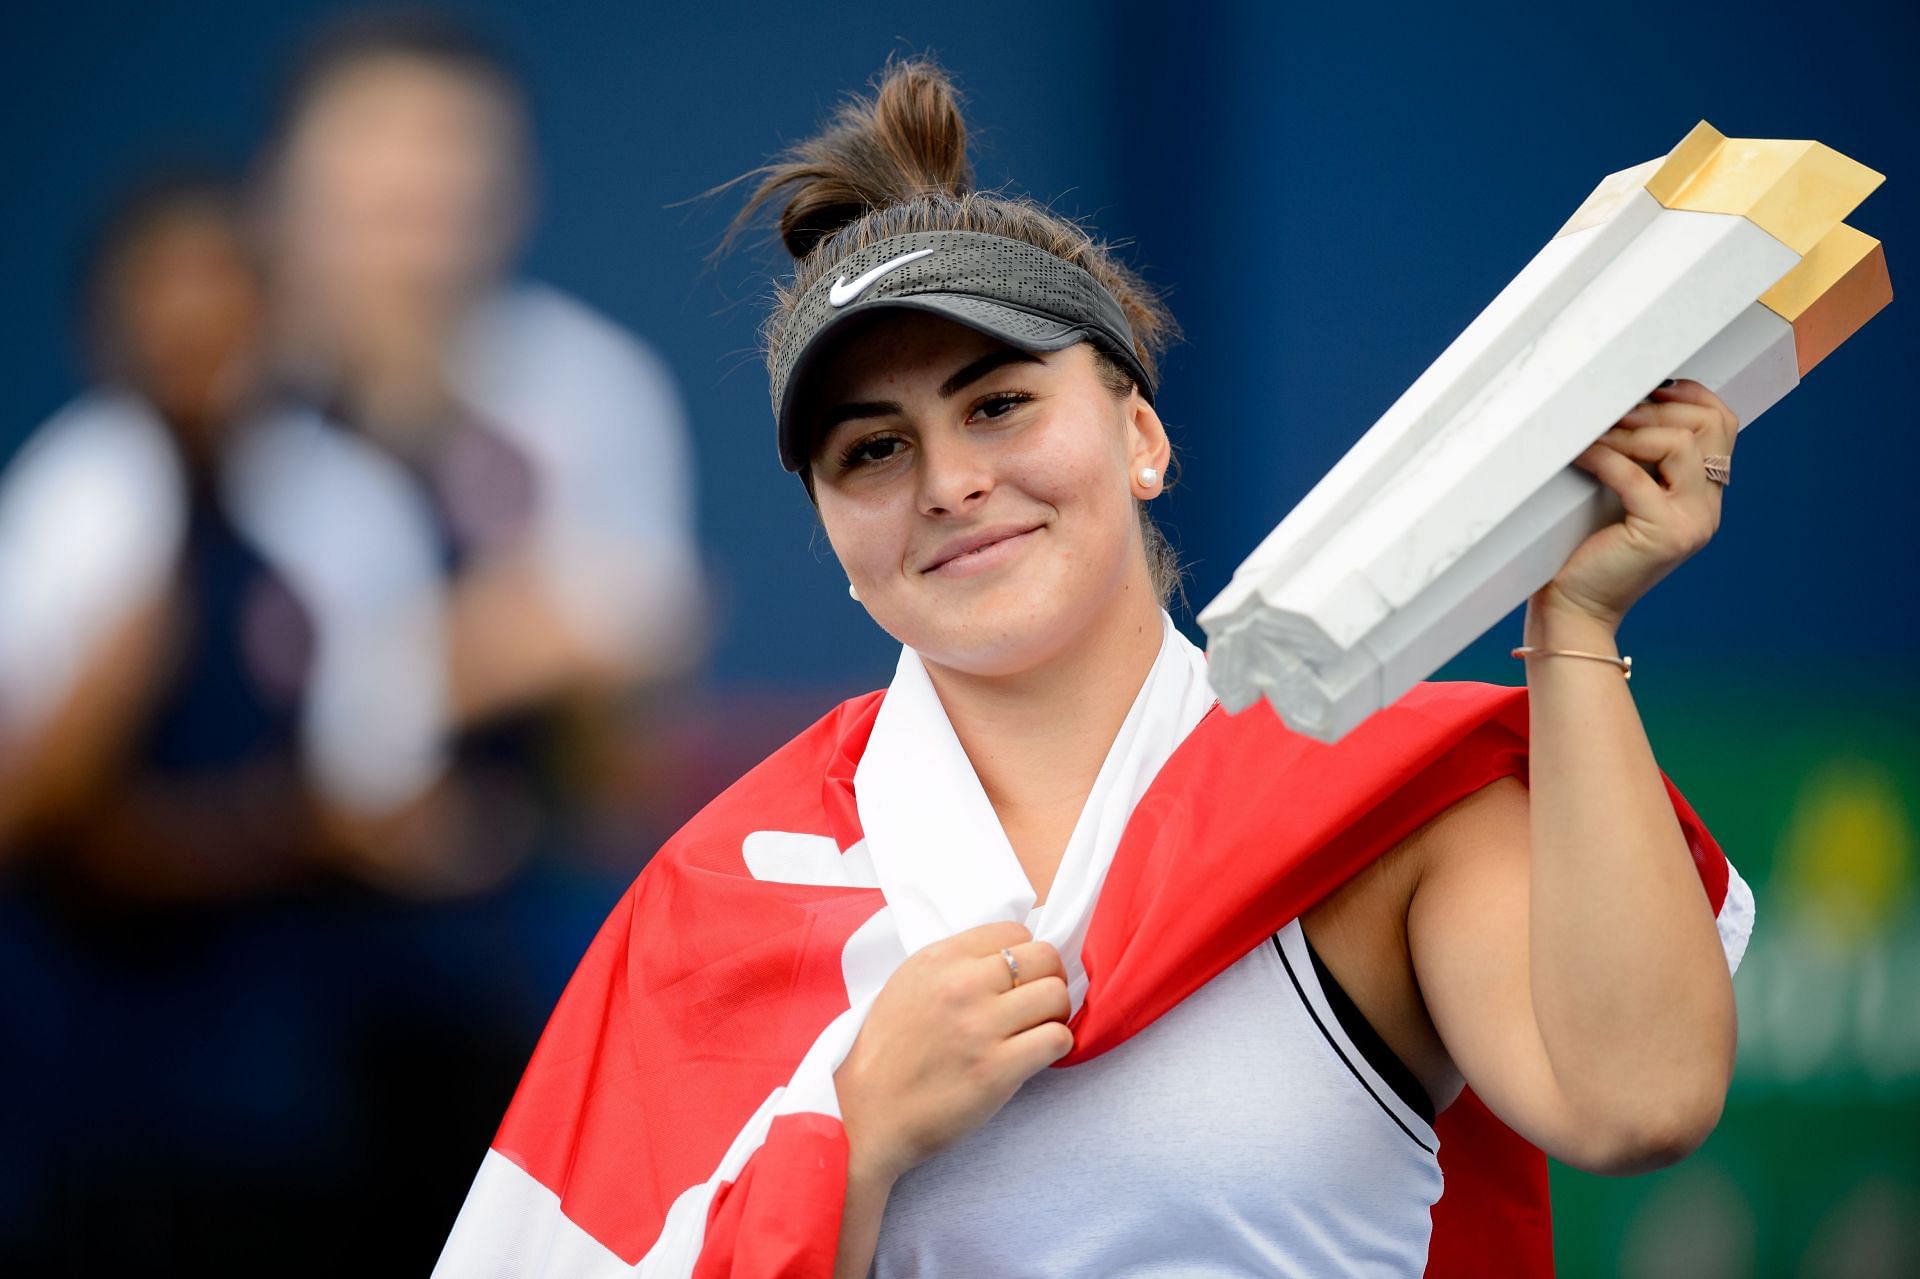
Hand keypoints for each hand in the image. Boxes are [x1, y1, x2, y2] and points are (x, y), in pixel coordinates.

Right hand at [834, 921, 1072, 1184]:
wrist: (863, 1114)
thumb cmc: (885, 1054)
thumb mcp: (908, 985)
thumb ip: (954, 966)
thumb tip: (1008, 959)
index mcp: (939, 958)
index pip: (1015, 931)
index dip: (1024, 956)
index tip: (1018, 979)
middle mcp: (962, 985)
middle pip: (1045, 957)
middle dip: (1049, 979)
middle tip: (1037, 1004)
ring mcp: (981, 1026)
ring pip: (1056, 995)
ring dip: (1055, 1014)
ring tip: (1038, 1031)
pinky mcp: (996, 1069)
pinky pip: (1057, 1039)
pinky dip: (1056, 1046)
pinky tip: (1037, 1056)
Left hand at [1541, 379, 1735, 632]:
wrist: (1575, 609)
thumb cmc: (1586, 548)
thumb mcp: (1621, 493)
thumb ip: (1638, 456)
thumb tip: (1622, 397)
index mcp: (1704, 496)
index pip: (1723, 425)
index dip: (1689, 396)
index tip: (1648, 389)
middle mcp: (1707, 509)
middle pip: (1708, 426)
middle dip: (1656, 411)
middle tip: (1613, 413)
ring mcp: (1691, 523)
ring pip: (1681, 444)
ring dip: (1632, 431)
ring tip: (1595, 434)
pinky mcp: (1662, 535)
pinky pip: (1636, 476)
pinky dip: (1604, 458)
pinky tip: (1580, 455)